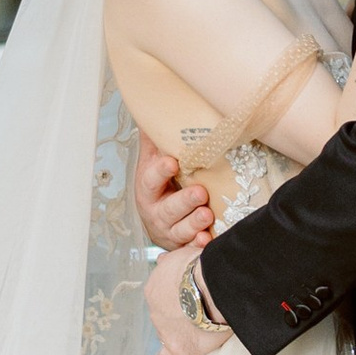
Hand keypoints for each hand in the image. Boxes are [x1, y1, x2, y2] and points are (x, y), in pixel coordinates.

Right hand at [134, 130, 213, 253]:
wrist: (158, 224)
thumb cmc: (159, 189)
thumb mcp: (152, 165)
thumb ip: (154, 141)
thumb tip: (152, 106)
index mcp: (149, 189)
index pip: (151, 179)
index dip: (161, 172)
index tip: (172, 162)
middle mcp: (158, 212)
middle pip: (169, 208)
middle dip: (184, 202)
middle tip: (200, 193)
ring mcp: (171, 230)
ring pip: (181, 229)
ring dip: (194, 223)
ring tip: (206, 215)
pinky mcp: (184, 244)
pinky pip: (190, 247)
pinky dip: (198, 245)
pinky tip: (206, 240)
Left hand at [147, 251, 232, 354]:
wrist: (220, 285)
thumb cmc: (207, 267)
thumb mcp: (183, 255)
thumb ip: (171, 262)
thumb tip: (161, 260)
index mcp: (155, 287)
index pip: (162, 296)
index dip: (177, 298)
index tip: (191, 297)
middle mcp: (154, 309)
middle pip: (165, 315)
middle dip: (180, 314)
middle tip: (202, 310)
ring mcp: (164, 330)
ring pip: (168, 333)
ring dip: (182, 331)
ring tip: (205, 326)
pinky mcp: (178, 348)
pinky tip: (184, 353)